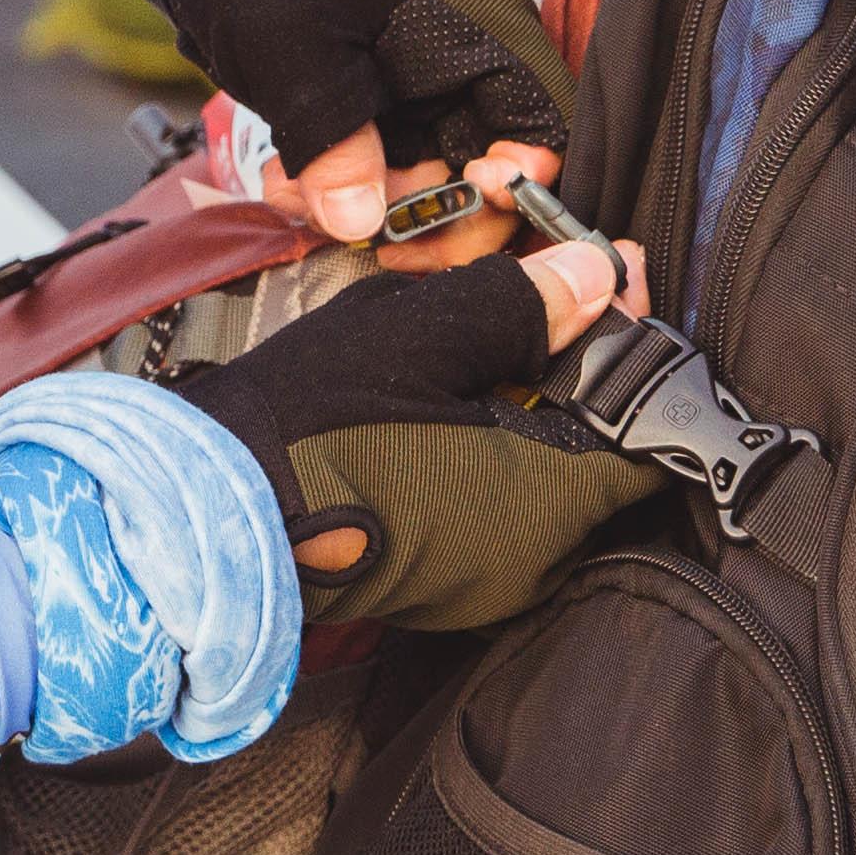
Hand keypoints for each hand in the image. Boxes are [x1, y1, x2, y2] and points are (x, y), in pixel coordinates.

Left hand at [102, 0, 579, 243]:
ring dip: (370, 194)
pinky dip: (345, 165)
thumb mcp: (294, 55)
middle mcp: (468, 37)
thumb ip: (335, 145)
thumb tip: (362, 224)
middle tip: (362, 234)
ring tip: (293, 198)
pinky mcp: (381, 65)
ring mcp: (424, 51)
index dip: (521, 186)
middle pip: (489, 156)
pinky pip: (386, 134)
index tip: (457, 213)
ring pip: (428, 155)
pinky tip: (286, 177)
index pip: (548, 124)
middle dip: (424, 207)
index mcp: (479, 19)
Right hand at [170, 245, 655, 629]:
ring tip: (482, 330)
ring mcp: (486, 577)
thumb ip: (521, 306)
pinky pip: (499, 500)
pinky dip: (490, 442)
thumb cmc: (309, 429)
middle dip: (578, 360)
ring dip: (532, 397)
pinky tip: (447, 392)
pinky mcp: (443, 578)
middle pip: (599, 444)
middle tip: (543, 282)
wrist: (206, 515)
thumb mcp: (420, 338)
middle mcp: (532, 557)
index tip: (603, 278)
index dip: (635, 343)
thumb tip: (595, 276)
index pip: (649, 427)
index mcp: (545, 502)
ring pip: (547, 469)